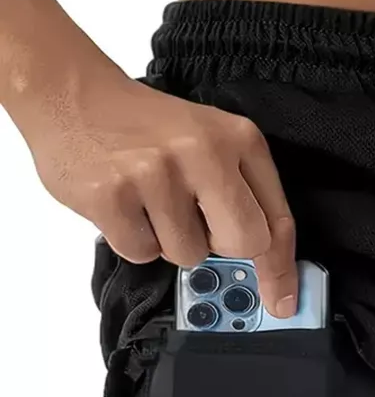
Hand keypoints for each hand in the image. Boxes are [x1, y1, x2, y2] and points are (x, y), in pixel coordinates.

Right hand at [29, 72, 296, 316]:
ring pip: (188, 255)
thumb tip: (266, 271)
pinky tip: (123, 203)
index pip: (277, 219)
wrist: (70, 94)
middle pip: (243, 244)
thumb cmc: (146, 128)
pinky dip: (132, 239)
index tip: (282, 302)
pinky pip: (142, 253)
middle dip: (221, 247)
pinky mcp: (112, 196)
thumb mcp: (209, 140)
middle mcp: (203, 152)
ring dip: (168, 241)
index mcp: (239, 139)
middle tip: (193, 221)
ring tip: (148, 200)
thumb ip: (241, 193)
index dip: (280, 268)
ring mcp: (156, 174)